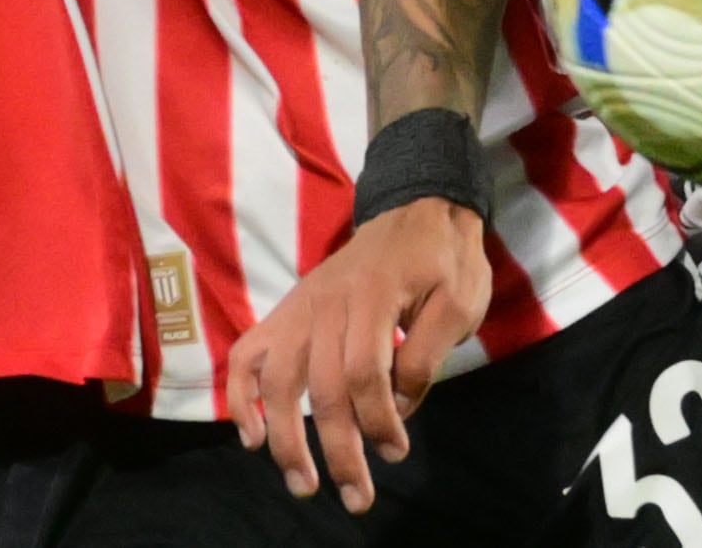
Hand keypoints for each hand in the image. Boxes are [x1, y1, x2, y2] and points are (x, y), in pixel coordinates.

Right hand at [227, 200, 491, 514]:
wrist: (418, 205)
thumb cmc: (444, 257)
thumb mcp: (460, 301)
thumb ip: (428, 355)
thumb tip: (396, 408)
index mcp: (374, 295)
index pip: (364, 373)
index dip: (378, 421)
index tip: (397, 453)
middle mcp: (326, 302)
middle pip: (321, 387)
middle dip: (337, 450)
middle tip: (356, 497)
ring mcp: (301, 306)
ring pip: (278, 379)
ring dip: (284, 438)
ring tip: (302, 484)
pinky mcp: (289, 310)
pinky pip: (248, 354)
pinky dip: (241, 396)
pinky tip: (250, 436)